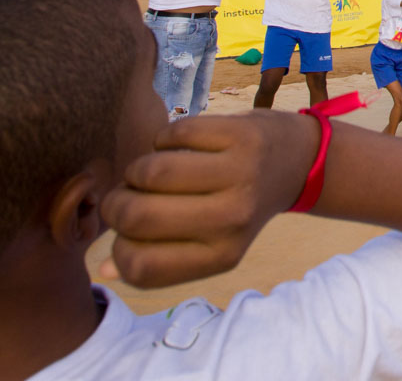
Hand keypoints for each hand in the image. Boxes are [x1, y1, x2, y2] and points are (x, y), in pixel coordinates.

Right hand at [101, 111, 318, 288]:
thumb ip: (161, 259)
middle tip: (125, 196)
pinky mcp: (241, 134)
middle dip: (115, 204)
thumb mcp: (212, 243)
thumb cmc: (238, 205)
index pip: (141, 267)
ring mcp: (240, 174)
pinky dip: (163, 139)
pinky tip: (177, 147)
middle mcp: (233, 219)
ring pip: (151, 172)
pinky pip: (173, 134)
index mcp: (222, 255)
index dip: (117, 251)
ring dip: (136, 170)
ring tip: (148, 172)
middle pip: (137, 217)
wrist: (297, 162)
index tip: (125, 234)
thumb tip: (105, 268)